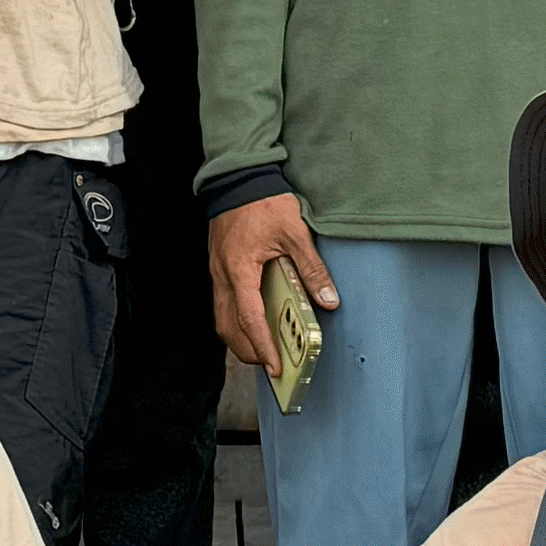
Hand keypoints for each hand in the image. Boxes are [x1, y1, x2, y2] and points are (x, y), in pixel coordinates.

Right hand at [208, 191, 338, 371]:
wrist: (239, 178)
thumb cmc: (263, 202)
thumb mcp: (295, 233)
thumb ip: (311, 268)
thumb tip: (328, 300)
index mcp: (240, 269)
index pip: (249, 318)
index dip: (262, 346)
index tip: (275, 367)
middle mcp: (222, 275)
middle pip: (228, 327)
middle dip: (248, 351)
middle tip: (271, 365)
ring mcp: (217, 272)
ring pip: (222, 318)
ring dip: (240, 338)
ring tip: (263, 349)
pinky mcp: (219, 267)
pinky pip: (223, 303)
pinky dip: (237, 320)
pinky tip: (255, 321)